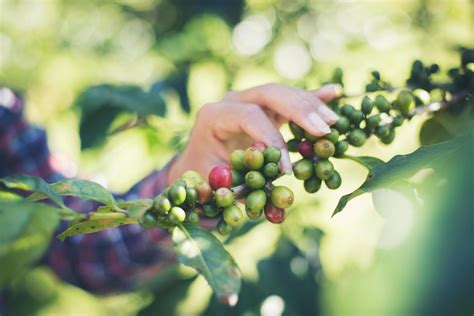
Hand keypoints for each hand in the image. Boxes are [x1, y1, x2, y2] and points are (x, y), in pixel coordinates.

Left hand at [167, 83, 340, 184]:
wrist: (198, 166)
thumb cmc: (203, 177)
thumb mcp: (214, 183)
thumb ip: (242, 181)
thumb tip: (277, 182)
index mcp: (213, 115)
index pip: (249, 116)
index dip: (272, 139)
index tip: (288, 168)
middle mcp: (231, 101)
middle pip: (270, 93)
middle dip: (300, 110)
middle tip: (325, 129)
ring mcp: (249, 100)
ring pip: (283, 93)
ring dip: (310, 105)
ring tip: (335, 121)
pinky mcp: (263, 106)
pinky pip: (289, 99)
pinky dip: (311, 97)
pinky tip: (334, 92)